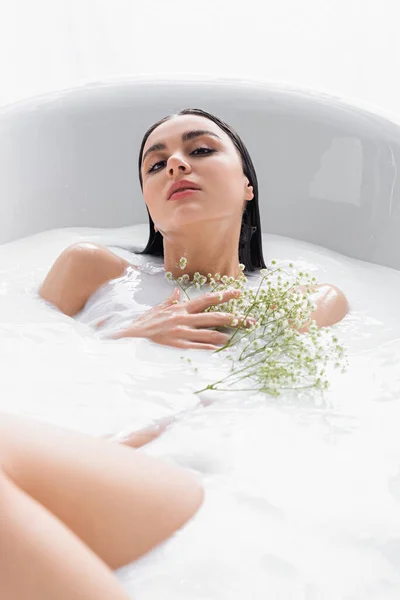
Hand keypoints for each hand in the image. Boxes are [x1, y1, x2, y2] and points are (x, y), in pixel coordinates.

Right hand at [113, 288, 254, 349]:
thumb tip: (174, 293)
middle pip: (214, 317)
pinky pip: (197, 347)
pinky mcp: (177, 346)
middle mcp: (184, 319)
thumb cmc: (143, 324)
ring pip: (208, 333)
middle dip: (234, 318)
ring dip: (225, 334)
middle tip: (250, 320)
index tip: (239, 293)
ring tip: (240, 336)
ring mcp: (181, 333)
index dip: (224, 295)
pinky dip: (209, 348)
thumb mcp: (156, 309)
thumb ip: (168, 301)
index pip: (206, 300)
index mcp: (181, 308)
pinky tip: (220, 349)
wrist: (130, 337)